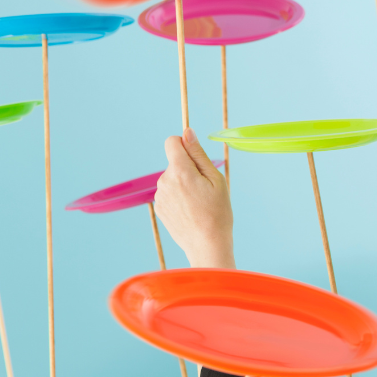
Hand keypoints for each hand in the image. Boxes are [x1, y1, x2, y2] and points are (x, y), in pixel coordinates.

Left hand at [154, 128, 234, 268]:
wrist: (207, 245)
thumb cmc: (217, 212)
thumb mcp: (215, 179)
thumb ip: (198, 154)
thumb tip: (187, 132)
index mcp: (180, 171)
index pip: (171, 142)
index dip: (184, 145)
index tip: (195, 157)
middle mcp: (164, 181)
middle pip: (175, 162)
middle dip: (188, 169)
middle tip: (205, 189)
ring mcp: (159, 196)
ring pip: (172, 178)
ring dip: (183, 184)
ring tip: (198, 203)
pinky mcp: (159, 208)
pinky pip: (169, 193)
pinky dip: (179, 197)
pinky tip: (190, 211)